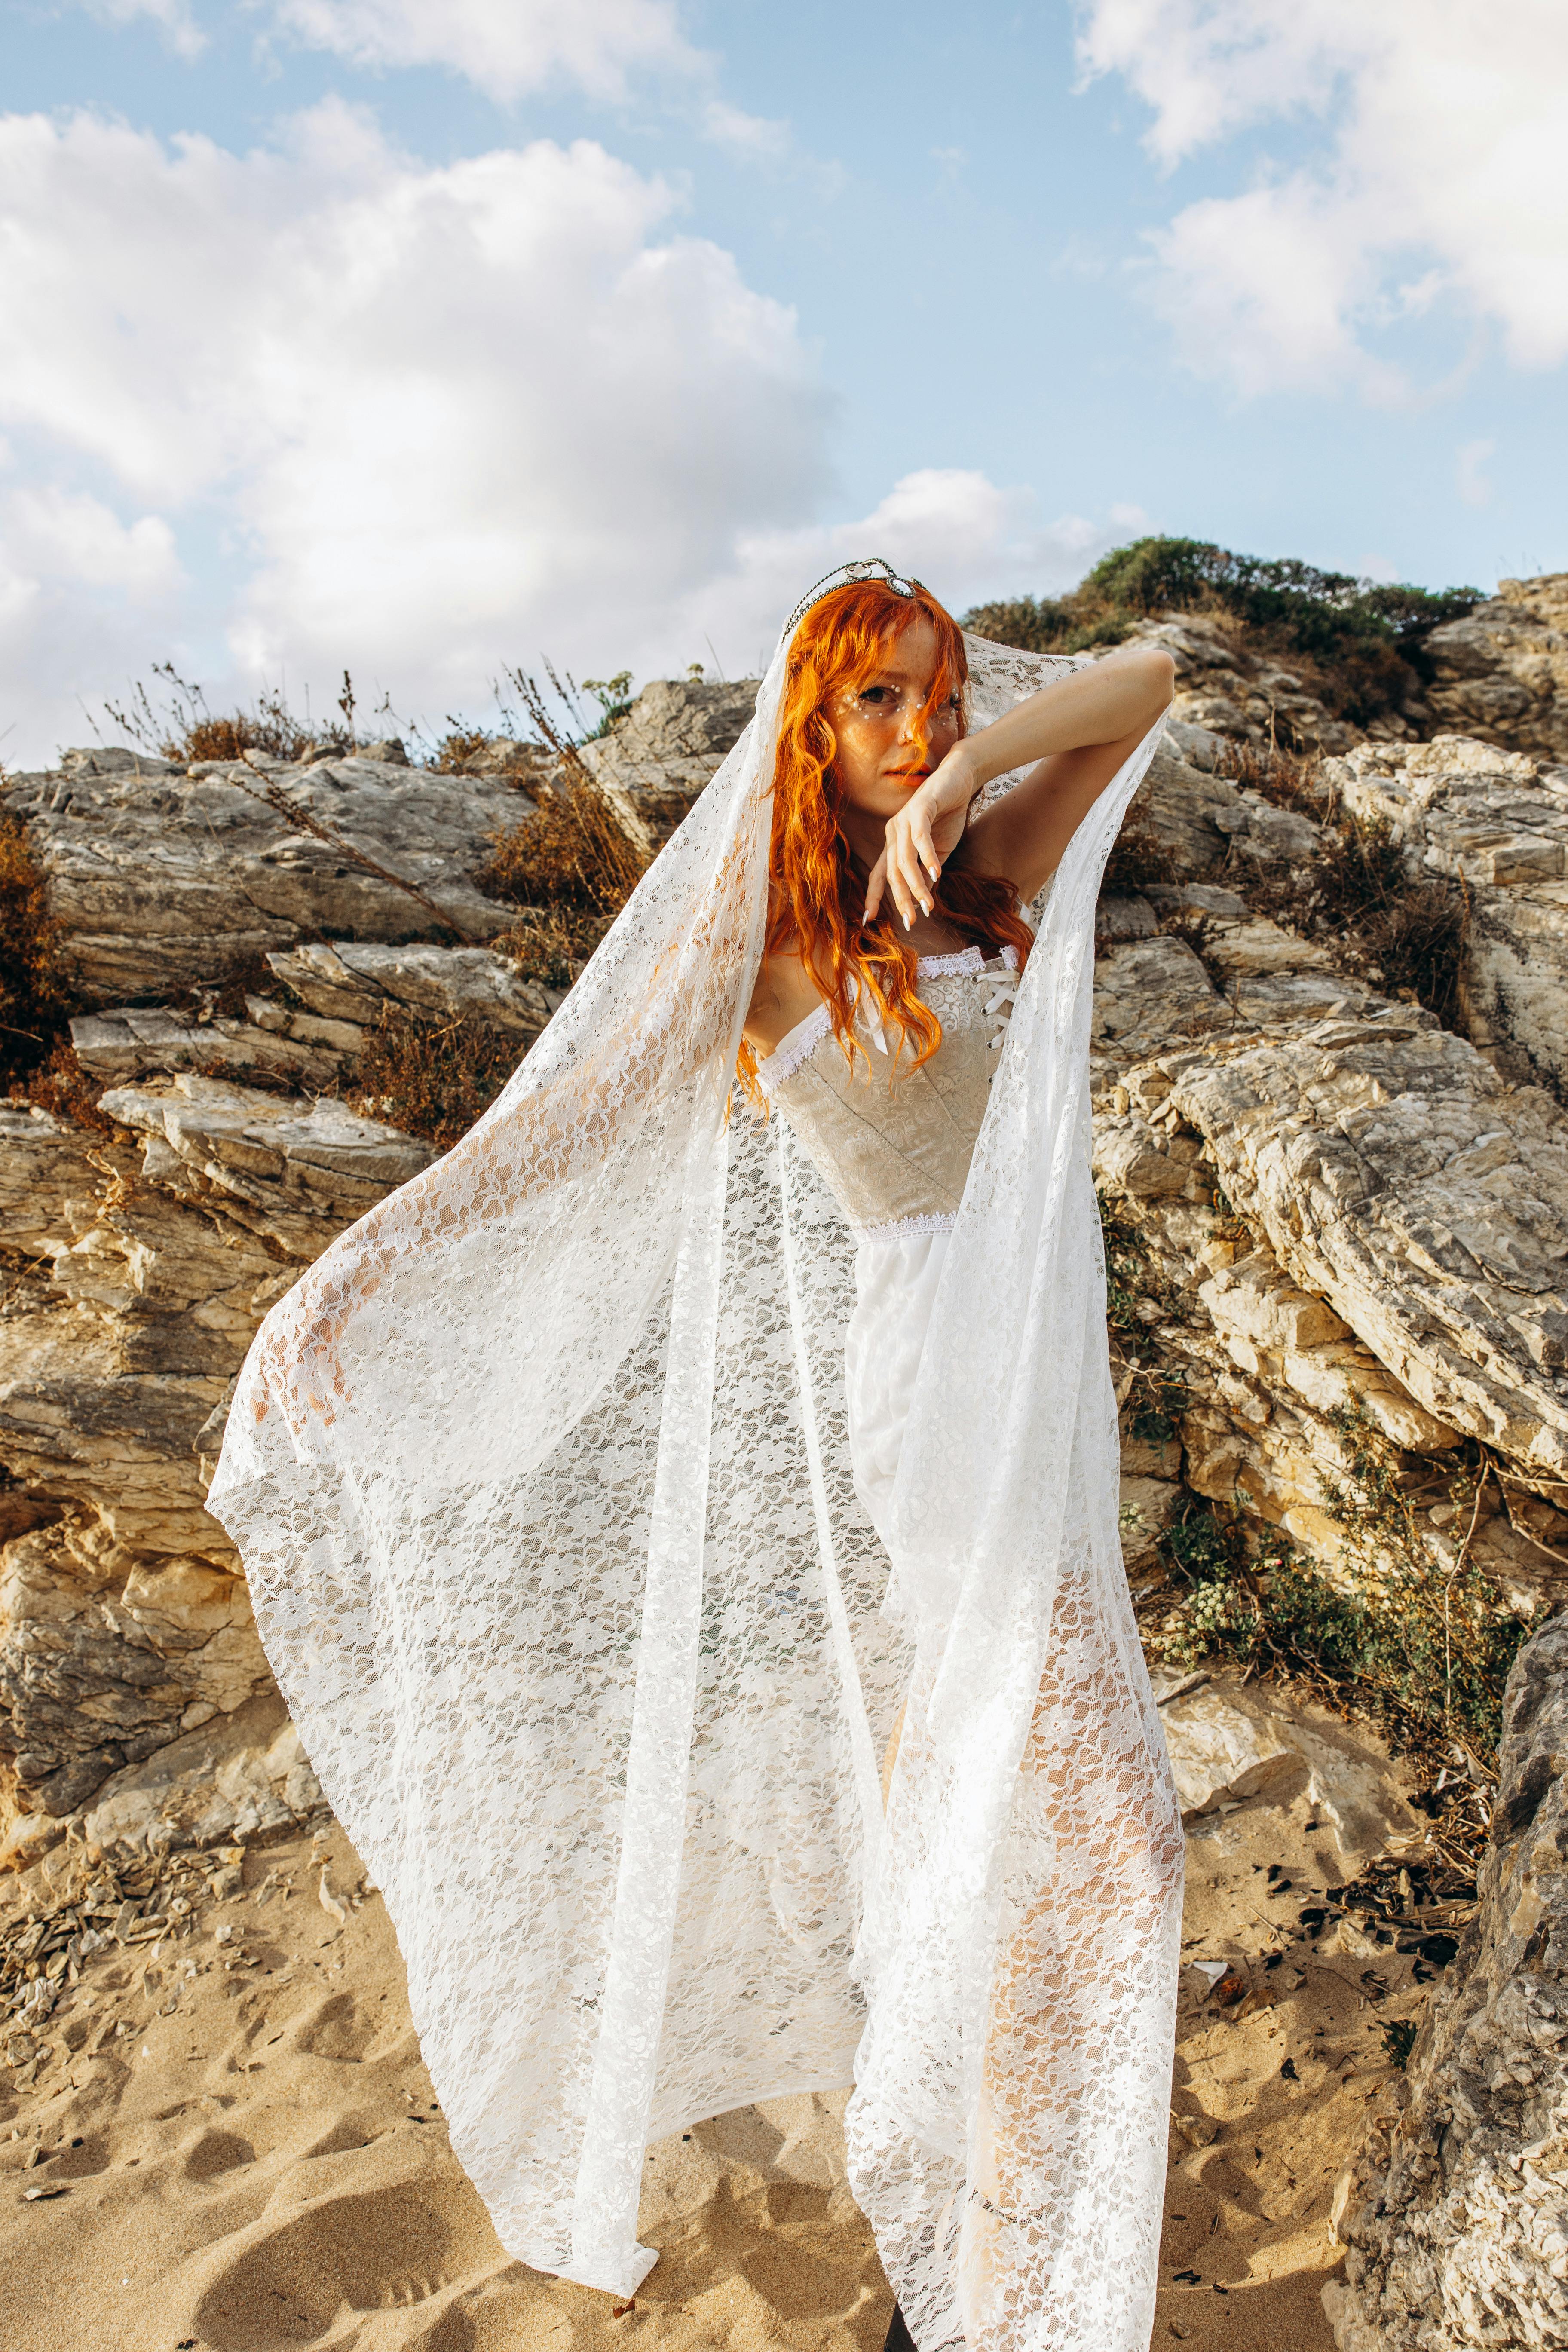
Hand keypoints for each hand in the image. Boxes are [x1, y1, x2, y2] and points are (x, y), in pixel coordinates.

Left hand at [864, 744, 982, 929]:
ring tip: (928, 904)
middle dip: (900, 899)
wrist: (960, 779)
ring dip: (916, 885)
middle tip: (911, 921)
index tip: (869, 920)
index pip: (880, 874)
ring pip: (905, 859)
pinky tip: (936, 874)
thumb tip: (923, 900)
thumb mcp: (938, 852)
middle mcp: (893, 832)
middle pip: (892, 872)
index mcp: (894, 842)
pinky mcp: (919, 808)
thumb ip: (928, 874)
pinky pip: (920, 838)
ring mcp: (903, 820)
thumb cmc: (948, 815)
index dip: (873, 896)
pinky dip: (927, 857)